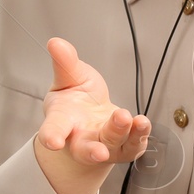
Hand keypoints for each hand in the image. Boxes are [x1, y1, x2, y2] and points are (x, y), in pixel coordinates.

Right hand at [33, 37, 150, 193]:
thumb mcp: (69, 78)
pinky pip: (134, 144)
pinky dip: (139, 135)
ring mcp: (105, 144)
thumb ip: (65, 63)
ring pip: (113, 144)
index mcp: (62, 123)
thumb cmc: (76, 100)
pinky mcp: (125, 146)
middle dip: (92, 150)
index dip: (51, 137)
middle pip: (85, 149)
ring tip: (126, 117)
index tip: (52, 142)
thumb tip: (56, 43)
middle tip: (99, 150)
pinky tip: (142, 122)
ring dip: (120, 132)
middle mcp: (82, 138)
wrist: (92, 116)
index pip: (53, 130)